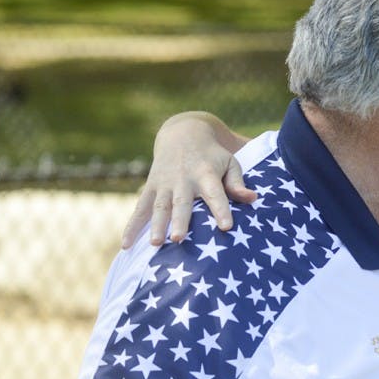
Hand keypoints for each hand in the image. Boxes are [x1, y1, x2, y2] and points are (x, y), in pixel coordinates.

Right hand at [121, 112, 256, 247]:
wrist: (183, 133)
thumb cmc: (213, 156)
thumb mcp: (230, 162)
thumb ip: (237, 182)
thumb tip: (253, 198)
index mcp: (206, 174)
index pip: (215, 194)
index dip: (221, 210)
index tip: (226, 226)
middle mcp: (183, 180)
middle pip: (181, 202)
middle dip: (180, 220)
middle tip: (179, 239)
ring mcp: (164, 184)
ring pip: (159, 207)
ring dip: (156, 225)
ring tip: (155, 244)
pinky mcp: (150, 188)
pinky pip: (140, 209)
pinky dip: (132, 226)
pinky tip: (126, 245)